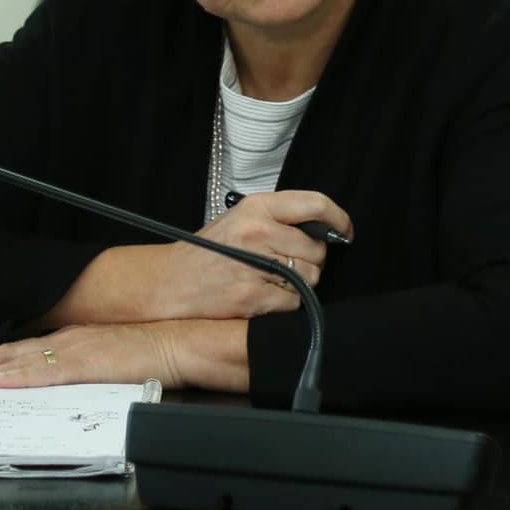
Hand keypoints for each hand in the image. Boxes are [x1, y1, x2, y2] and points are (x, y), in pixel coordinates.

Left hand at [0, 318, 247, 392]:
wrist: (185, 343)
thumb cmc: (158, 351)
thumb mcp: (113, 357)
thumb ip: (85, 365)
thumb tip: (63, 378)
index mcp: (73, 339)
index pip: (20, 350)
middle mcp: (68, 340)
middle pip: (8, 353)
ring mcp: (76, 350)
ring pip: (18, 361)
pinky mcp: (88, 363)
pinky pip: (46, 371)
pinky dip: (19, 376)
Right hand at [38, 190, 353, 327]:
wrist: (165, 284)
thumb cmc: (206, 253)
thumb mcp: (240, 220)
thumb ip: (279, 220)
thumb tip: (325, 230)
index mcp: (258, 207)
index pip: (316, 204)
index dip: (338, 219)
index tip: (345, 231)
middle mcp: (258, 231)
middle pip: (317, 250)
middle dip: (310, 261)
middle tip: (287, 266)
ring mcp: (255, 265)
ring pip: (309, 278)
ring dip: (299, 285)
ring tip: (270, 282)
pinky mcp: (251, 296)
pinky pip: (293, 302)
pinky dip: (285, 305)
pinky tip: (263, 298)